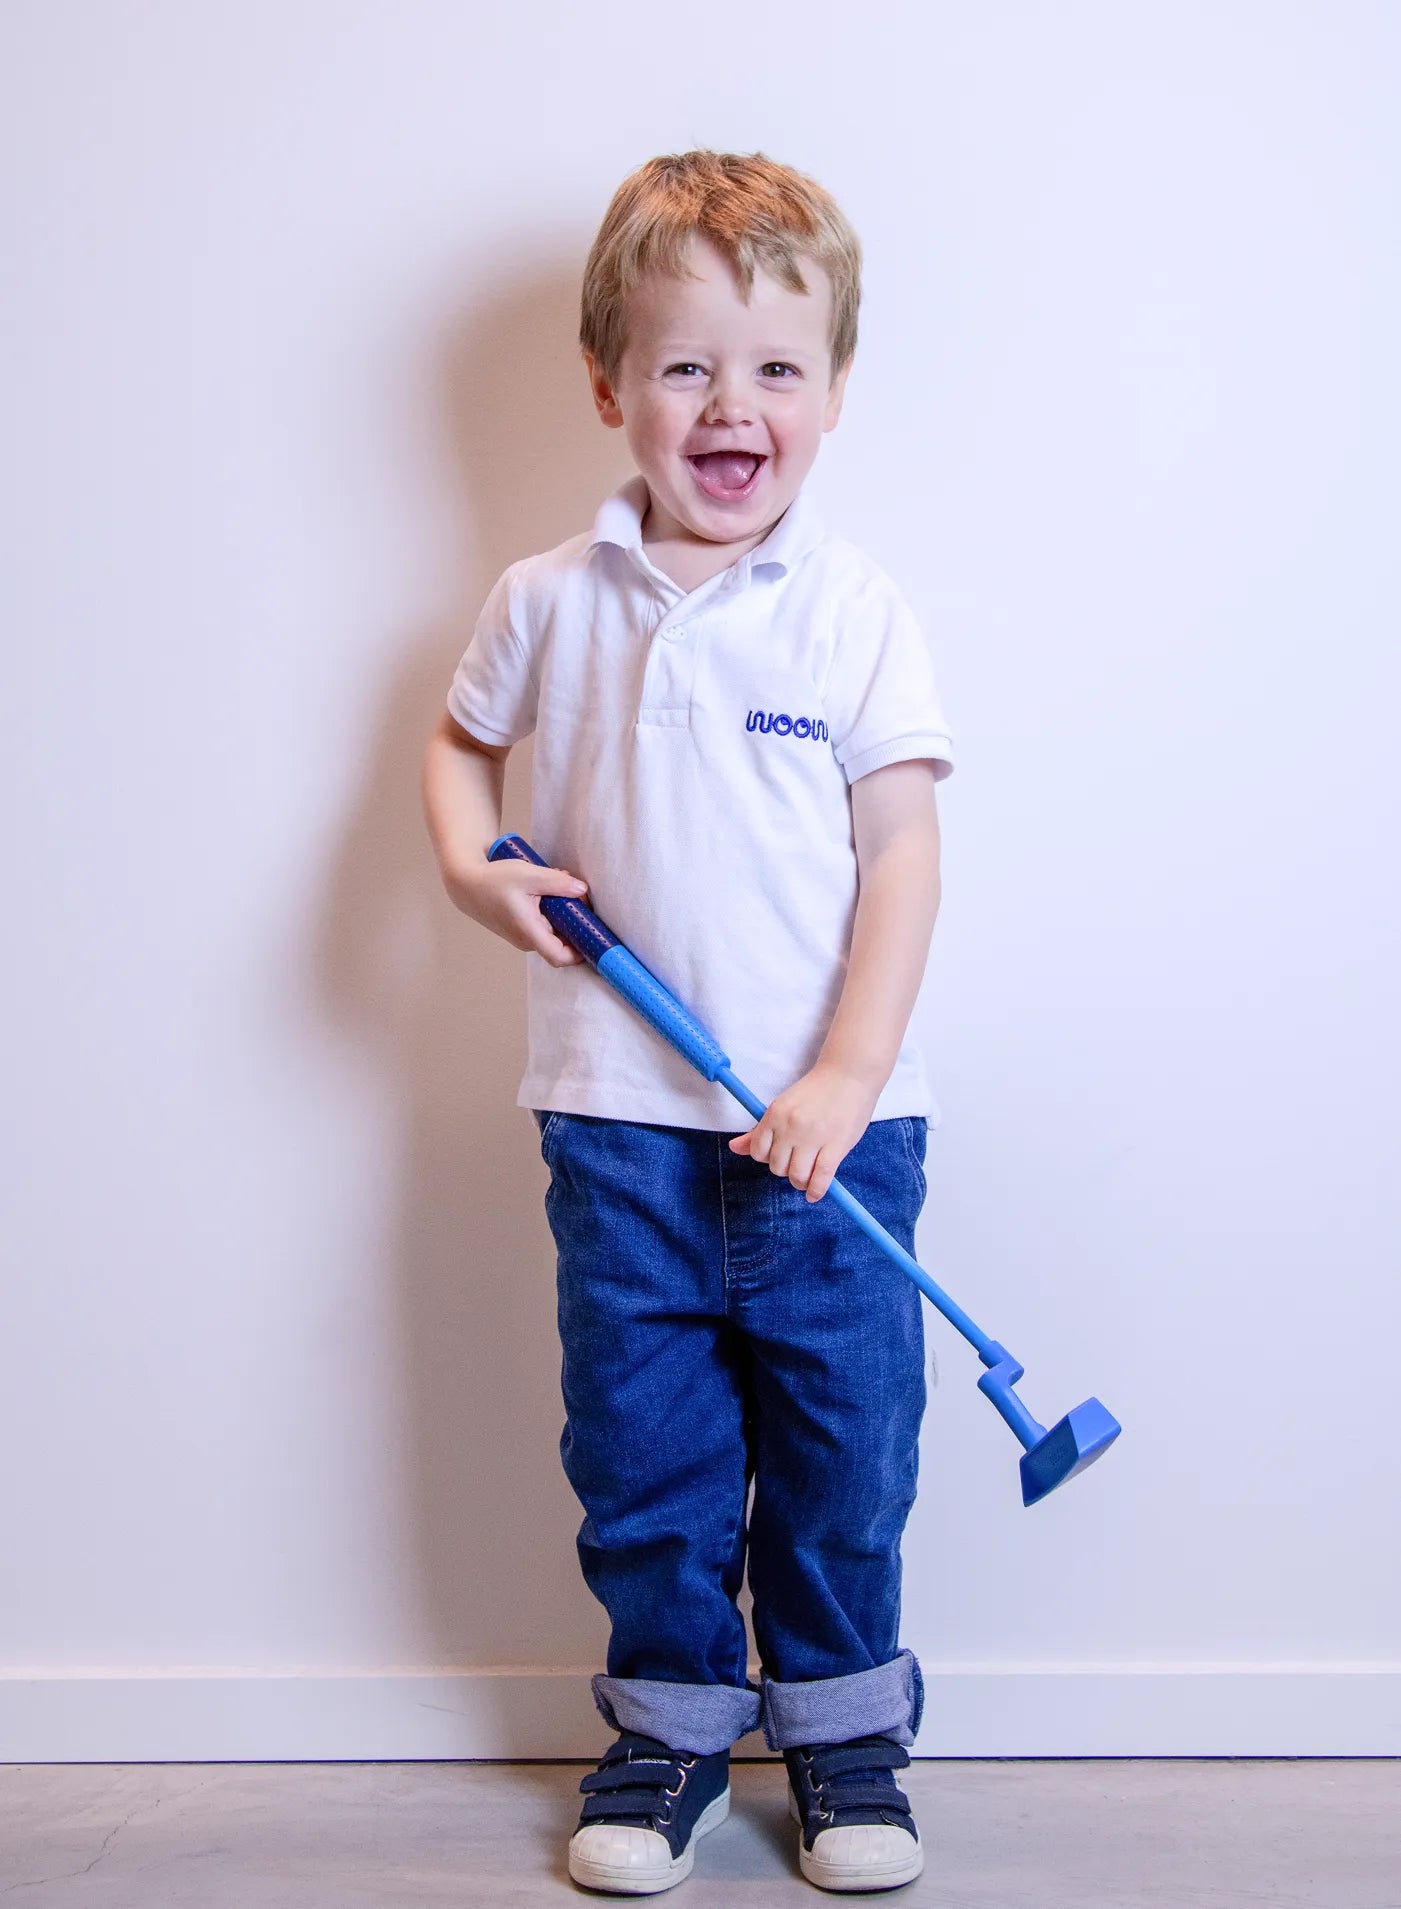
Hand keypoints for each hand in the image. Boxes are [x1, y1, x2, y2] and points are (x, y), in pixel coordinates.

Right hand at [446, 856, 589, 965]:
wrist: (466, 884)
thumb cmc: (494, 880)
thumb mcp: (529, 874)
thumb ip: (557, 882)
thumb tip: (582, 890)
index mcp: (528, 931)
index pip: (559, 956)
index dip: (581, 952)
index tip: (594, 938)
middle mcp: (526, 940)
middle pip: (562, 940)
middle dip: (574, 920)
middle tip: (576, 895)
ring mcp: (522, 937)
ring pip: (553, 930)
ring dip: (562, 912)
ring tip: (557, 886)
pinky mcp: (520, 930)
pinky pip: (544, 925)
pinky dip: (551, 911)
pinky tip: (546, 891)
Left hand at [727, 1059, 881, 1201]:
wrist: (849, 1075)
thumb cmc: (815, 1091)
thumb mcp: (782, 1105)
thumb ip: (759, 1130)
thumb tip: (734, 1148)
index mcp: (775, 1114)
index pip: (758, 1152)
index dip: (768, 1158)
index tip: (781, 1154)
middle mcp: (791, 1127)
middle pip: (777, 1167)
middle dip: (785, 1169)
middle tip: (798, 1162)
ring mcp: (813, 1138)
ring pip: (796, 1176)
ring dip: (800, 1182)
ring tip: (806, 1177)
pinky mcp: (835, 1147)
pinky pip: (820, 1178)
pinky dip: (815, 1191)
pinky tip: (813, 1193)